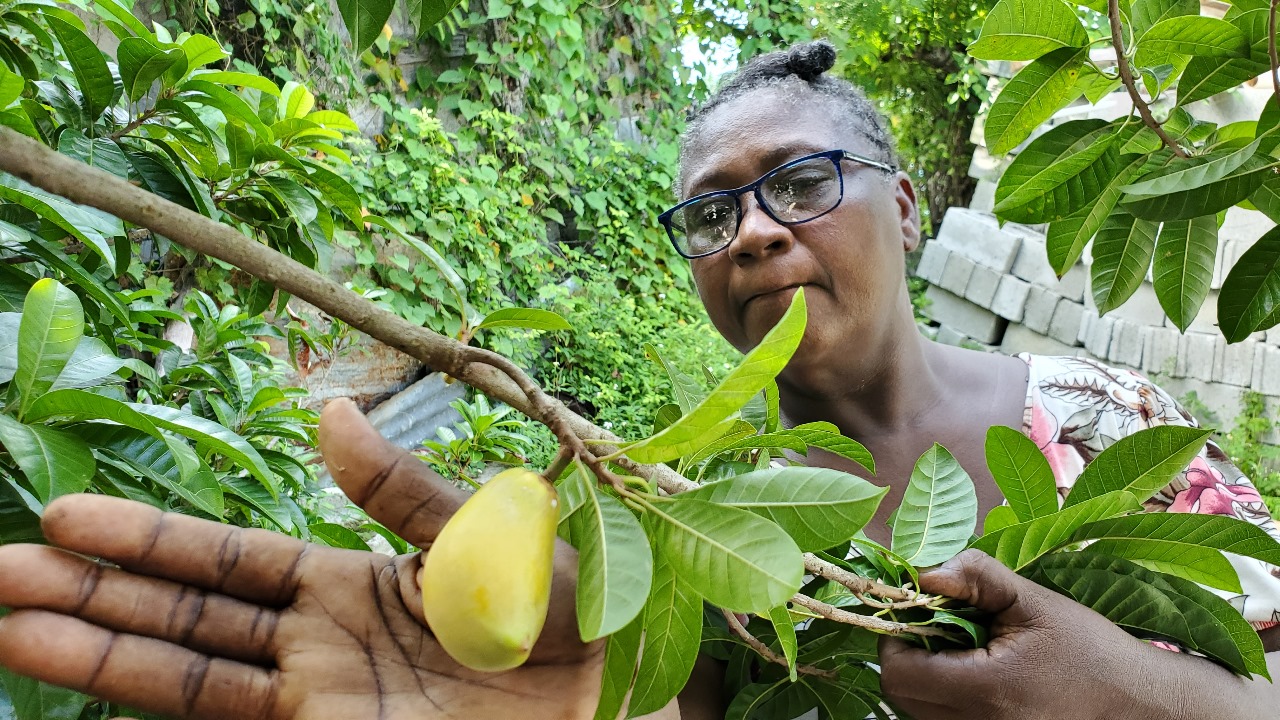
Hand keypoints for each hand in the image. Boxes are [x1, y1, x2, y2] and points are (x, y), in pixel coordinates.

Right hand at [0, 399, 602, 719]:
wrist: (623, 706)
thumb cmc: (571, 618)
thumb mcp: (482, 537)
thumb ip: (400, 489)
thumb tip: (325, 410)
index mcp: (354, 585)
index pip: (228, 565)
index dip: (150, 543)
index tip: (63, 517)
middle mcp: (322, 649)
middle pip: (184, 621)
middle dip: (91, 598)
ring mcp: (325, 706)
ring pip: (191, 679)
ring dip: (98, 656)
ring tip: (9, 627)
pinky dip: (162, 705)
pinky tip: (95, 695)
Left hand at [878, 549, 1149, 719]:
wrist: (1136, 702)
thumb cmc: (1088, 649)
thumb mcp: (1032, 600)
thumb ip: (975, 578)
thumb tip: (922, 572)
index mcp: (984, 690)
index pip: (898, 672)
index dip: (896, 637)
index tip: (919, 611)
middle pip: (901, 695)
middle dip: (909, 654)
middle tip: (941, 626)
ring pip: (919, 711)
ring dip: (926, 677)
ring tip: (965, 651)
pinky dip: (945, 697)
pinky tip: (976, 675)